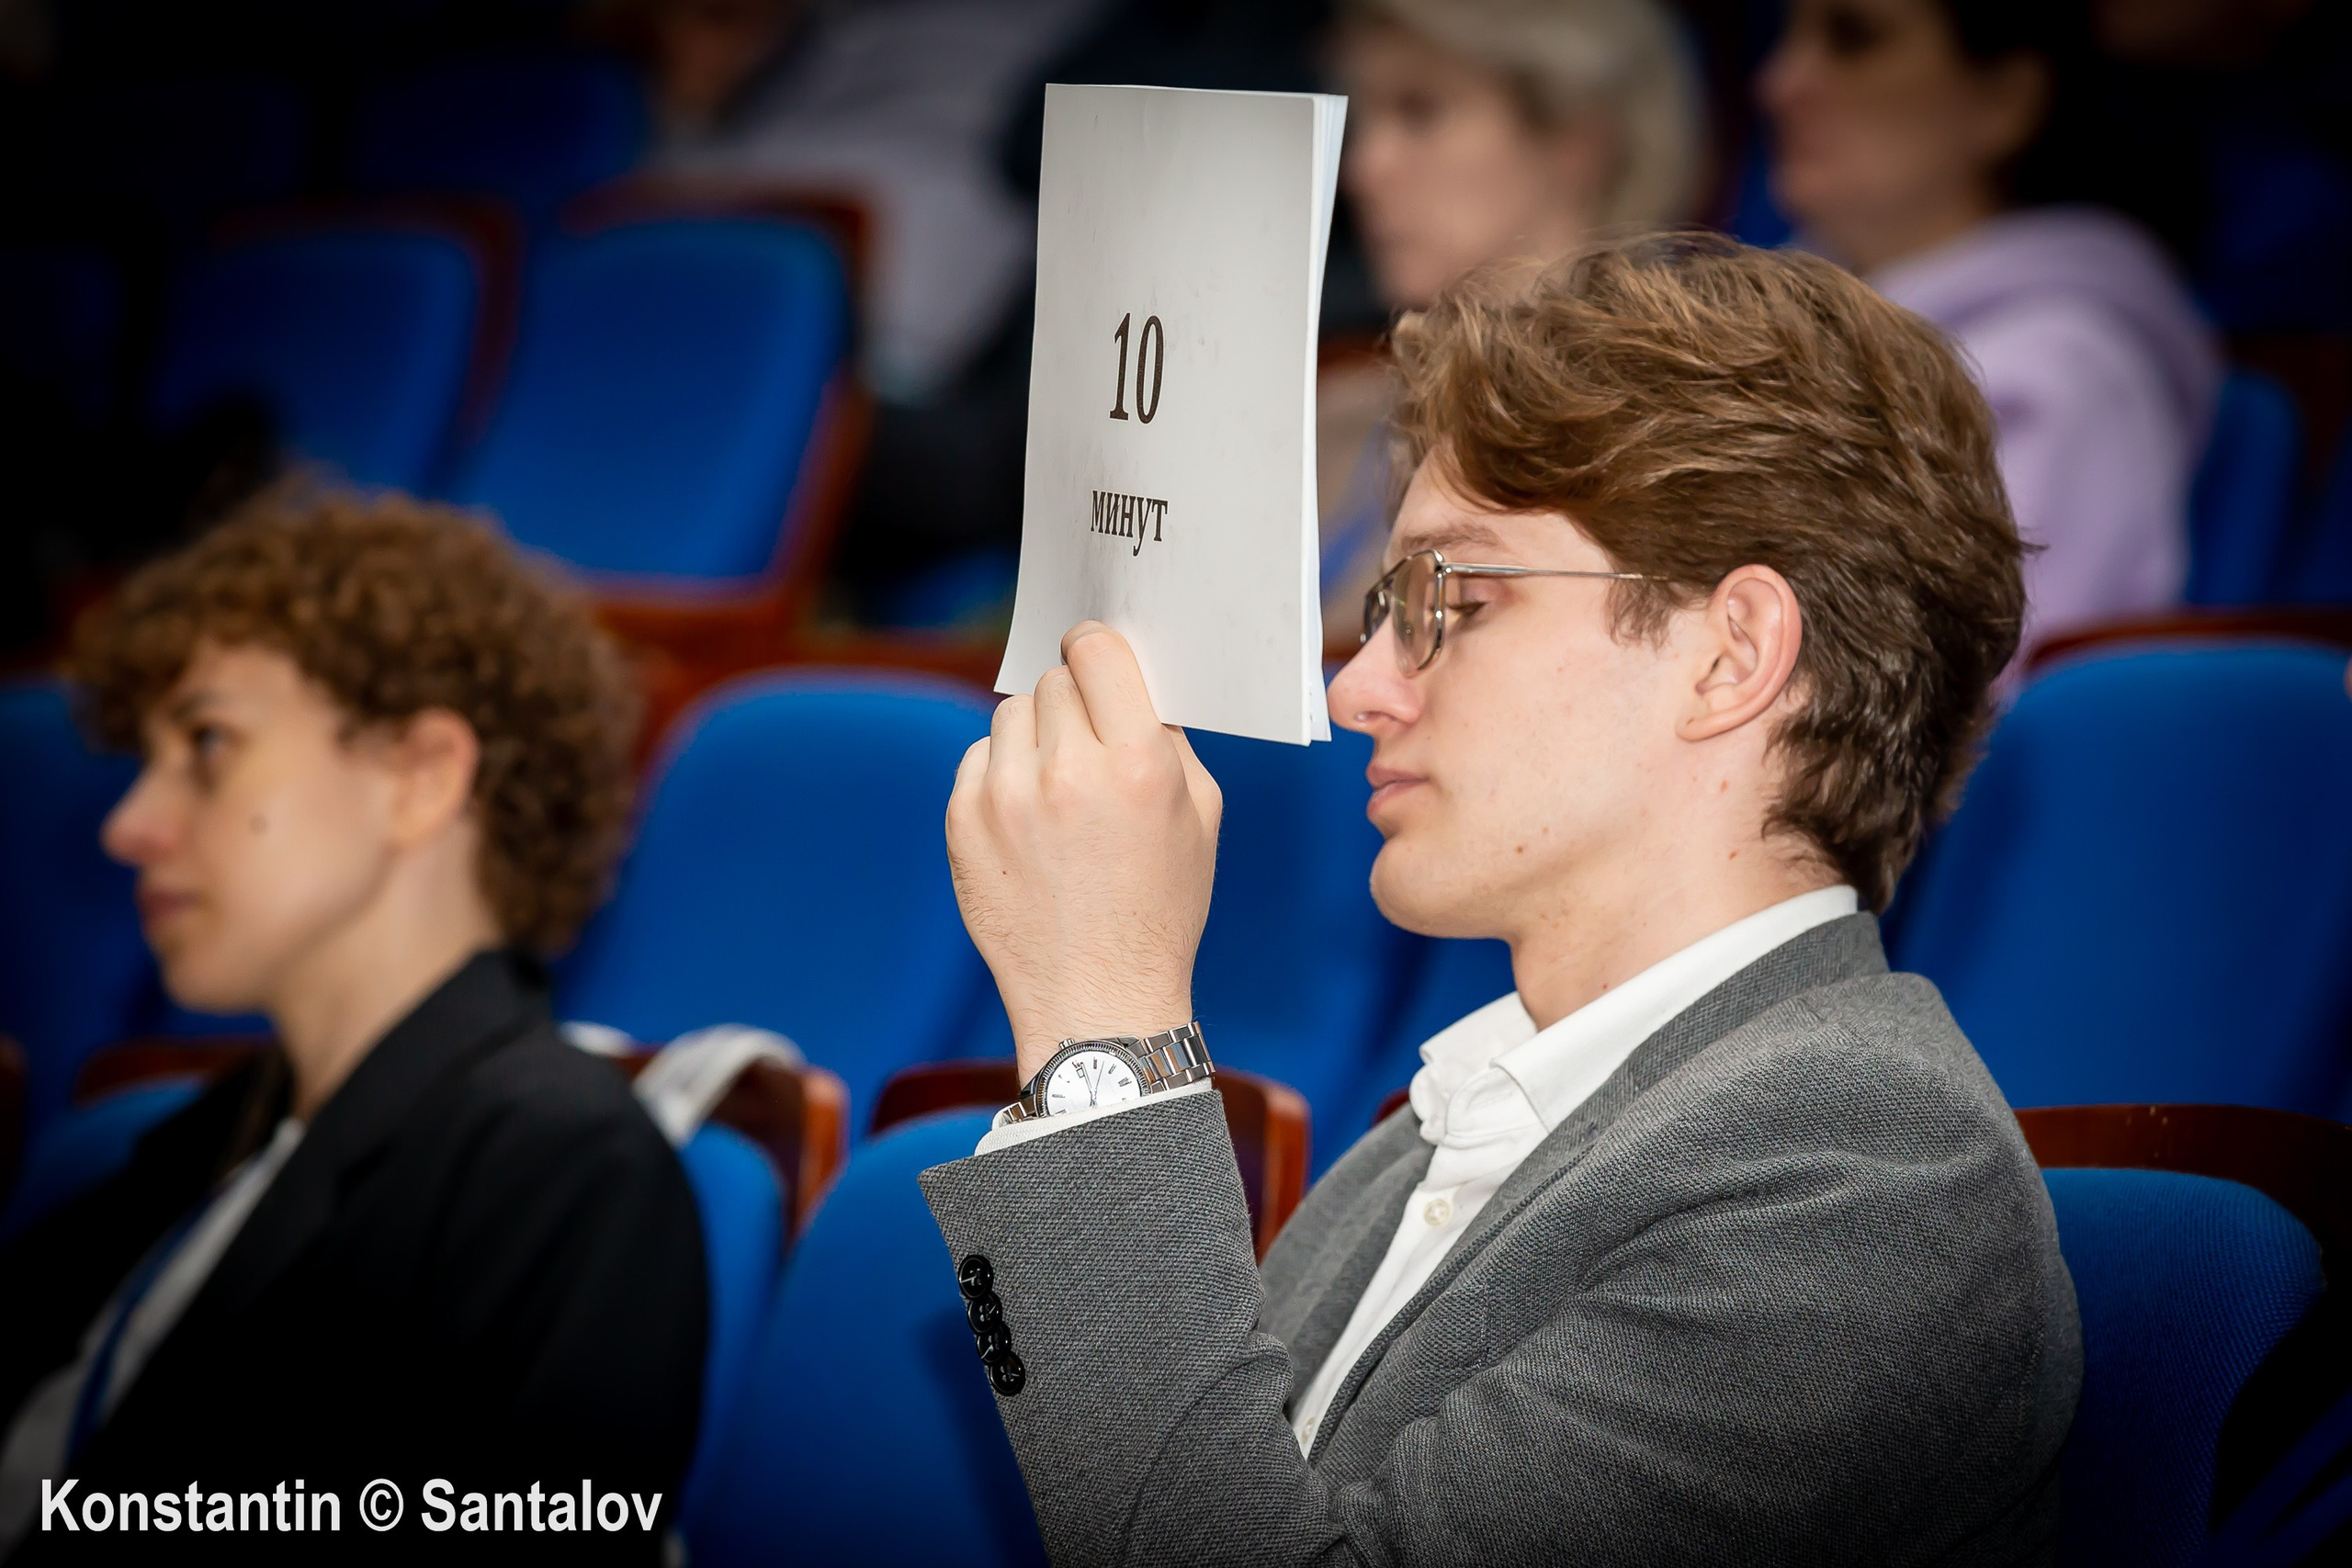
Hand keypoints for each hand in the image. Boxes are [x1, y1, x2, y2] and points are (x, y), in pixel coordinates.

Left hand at [946, 623, 1221, 1079]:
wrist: (1097, 998)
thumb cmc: (1160, 910)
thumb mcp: (1199, 816)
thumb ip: (1167, 738)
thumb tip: (1131, 684)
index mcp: (1136, 763)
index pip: (1098, 652)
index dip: (1097, 647)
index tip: (1095, 657)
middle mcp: (1066, 771)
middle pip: (1055, 680)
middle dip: (1075, 701)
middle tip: (1090, 741)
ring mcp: (1005, 798)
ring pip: (1012, 714)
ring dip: (1036, 734)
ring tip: (1059, 786)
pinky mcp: (964, 823)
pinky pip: (978, 758)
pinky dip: (1002, 773)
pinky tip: (1029, 816)